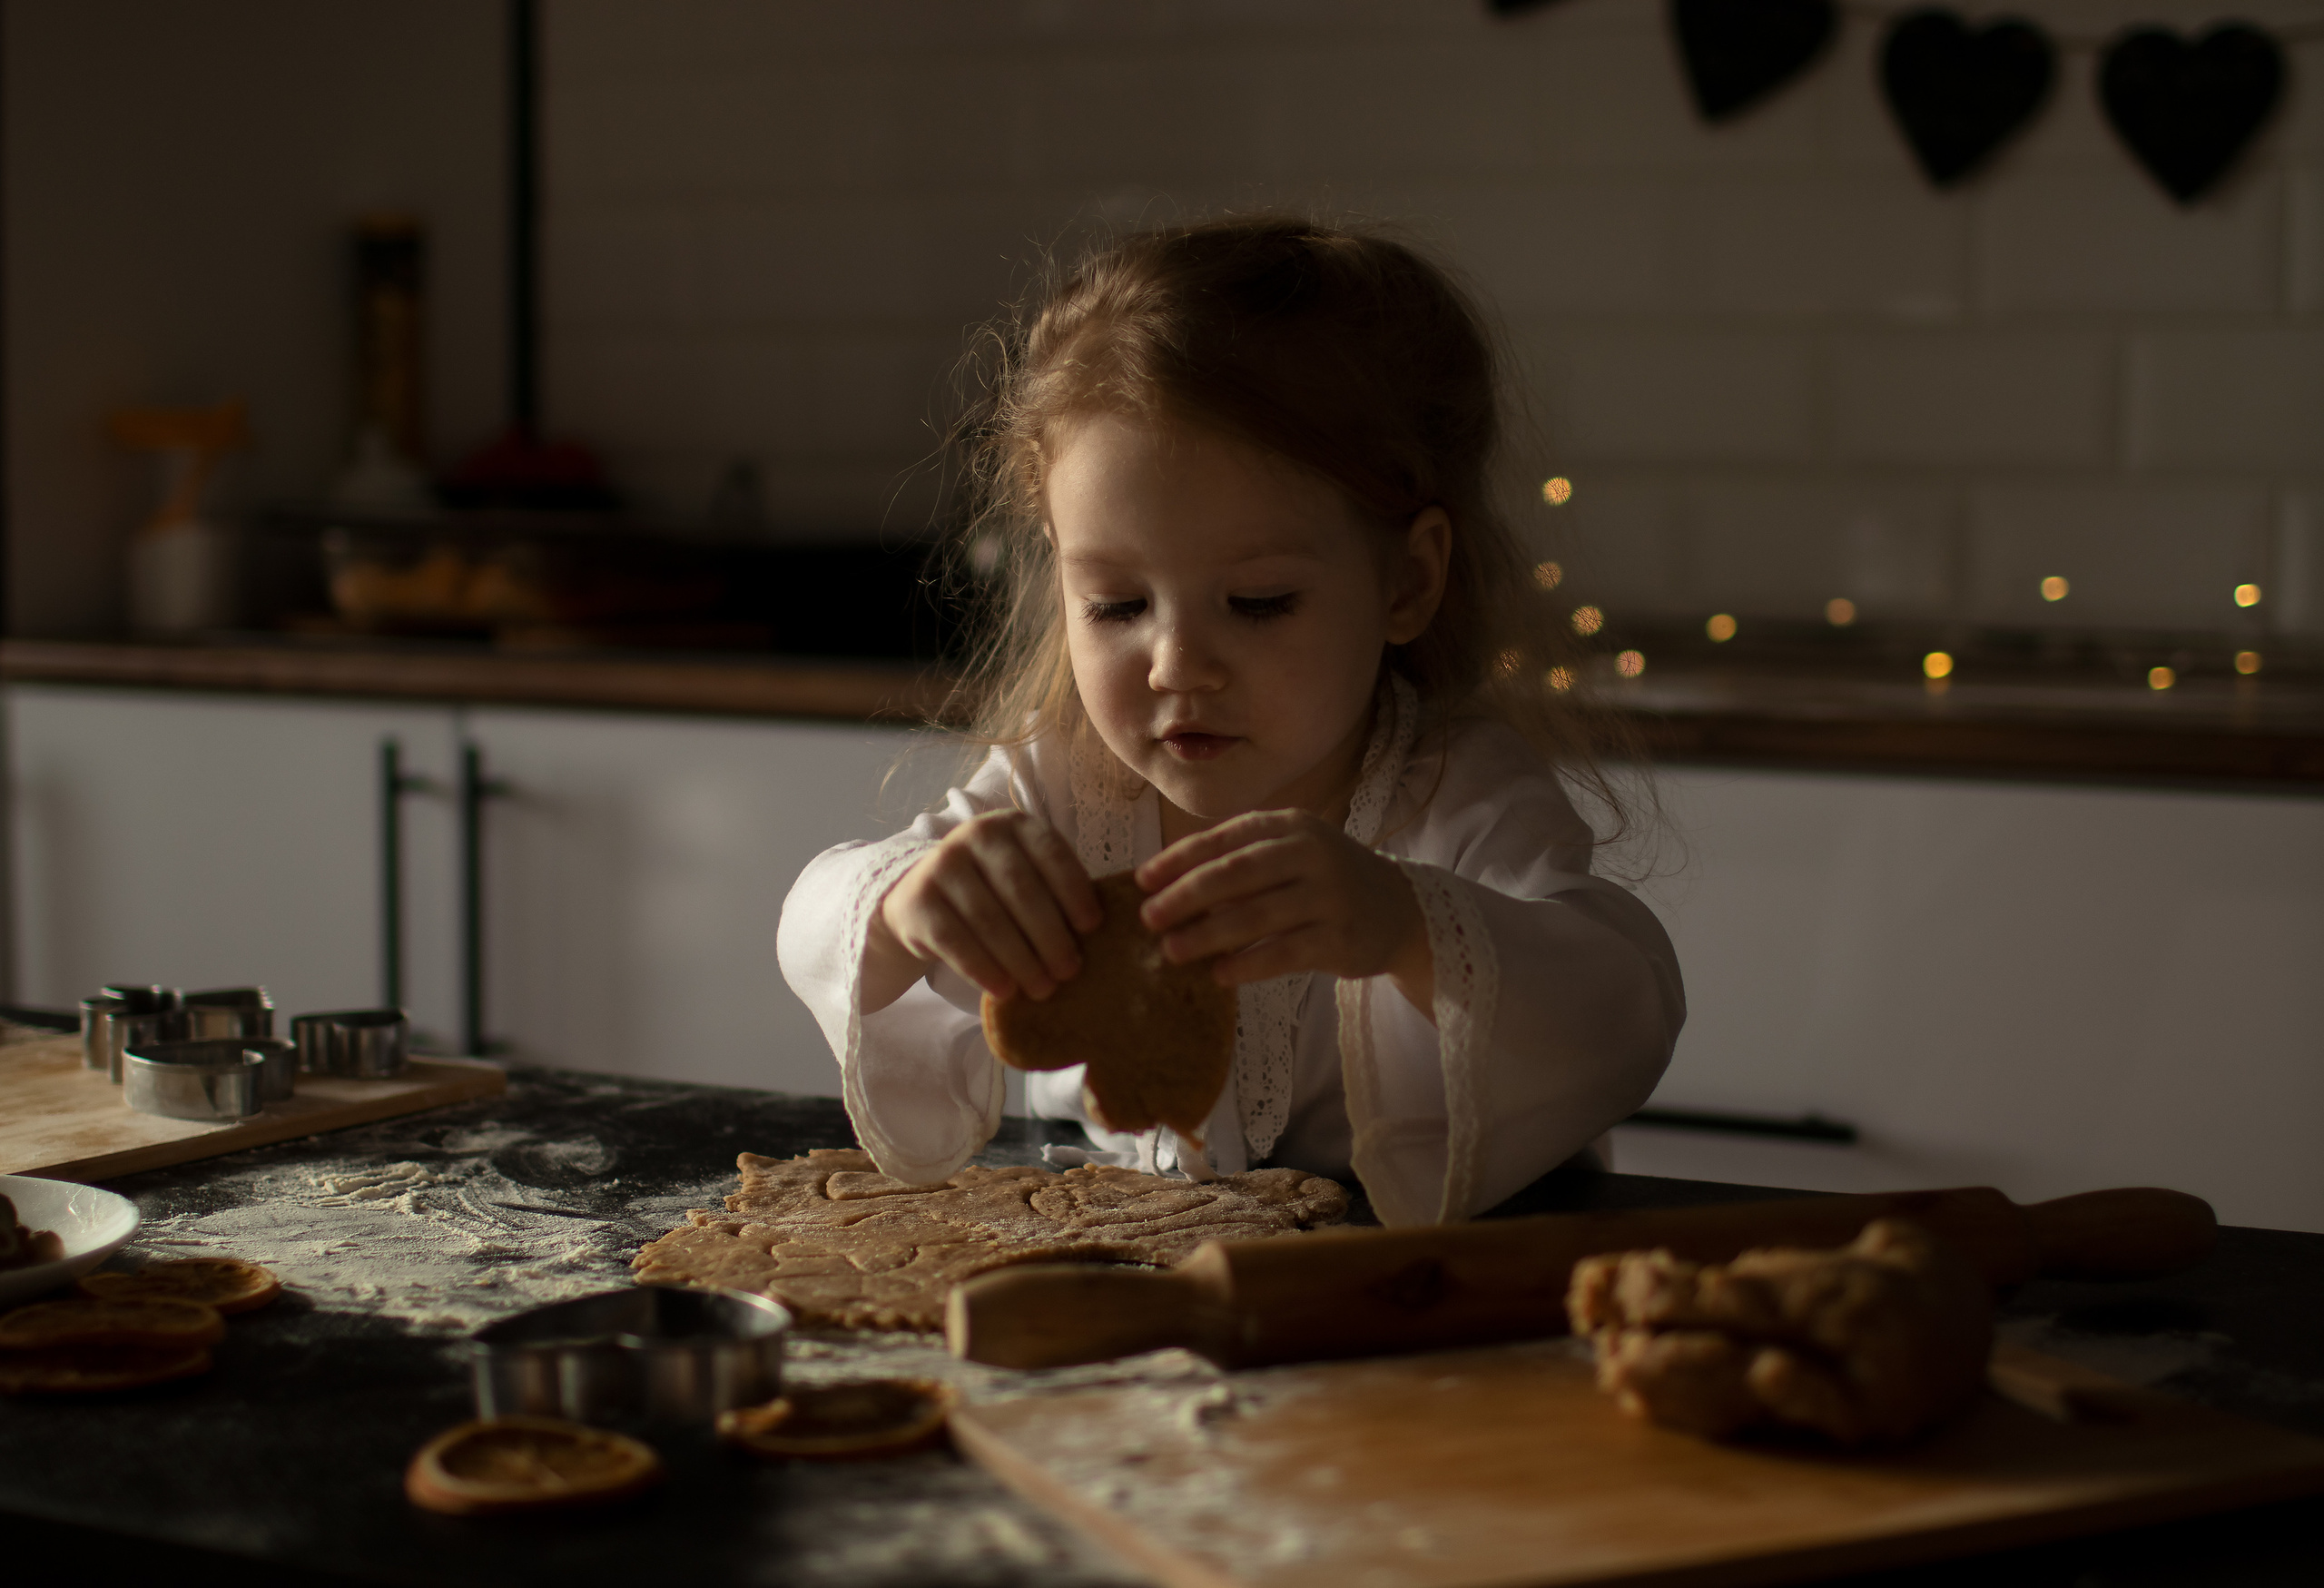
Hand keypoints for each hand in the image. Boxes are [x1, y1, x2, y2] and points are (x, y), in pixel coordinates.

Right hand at [862, 812, 1101, 1012]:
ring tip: (1043, 989)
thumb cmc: (994, 890)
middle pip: (1022, 891)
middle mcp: (976, 835)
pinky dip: (984, 970)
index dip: (1075, 892)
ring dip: (1021, 961)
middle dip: (1051, 936)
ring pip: (990, 920)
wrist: (921, 897)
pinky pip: (956, 941)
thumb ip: (1057, 893)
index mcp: (1015, 825)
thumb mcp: (1027, 876)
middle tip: (1070, 972)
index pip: (1052, 855)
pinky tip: (1005, 990)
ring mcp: (942, 865)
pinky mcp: (918, 901)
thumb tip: (1100, 938)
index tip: (1093, 929)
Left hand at [1133, 810, 1433, 1010]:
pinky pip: (1285, 952)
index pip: (1225, 839)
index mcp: (1290, 826)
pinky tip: (1219, 974)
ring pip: (1257, 915)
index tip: (1142, 880)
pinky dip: (1248, 964)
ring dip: (1209, 934)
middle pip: (1237, 873)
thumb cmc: (1324, 881)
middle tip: (1148, 917)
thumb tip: (1167, 887)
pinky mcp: (1340, 938)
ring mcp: (1329, 896)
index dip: (1180, 859)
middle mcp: (1311, 854)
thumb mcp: (1289, 854)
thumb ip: (1239, 862)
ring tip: (1172, 950)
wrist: (1400, 909)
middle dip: (1186, 895)